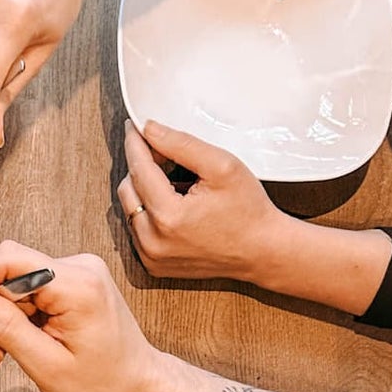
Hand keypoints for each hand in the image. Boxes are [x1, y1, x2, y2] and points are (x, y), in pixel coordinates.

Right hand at [0, 240, 171, 391]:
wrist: (139, 390)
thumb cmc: (104, 385)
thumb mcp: (46, 364)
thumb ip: (6, 326)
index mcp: (77, 285)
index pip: (9, 259)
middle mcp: (78, 270)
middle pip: (7, 276)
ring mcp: (75, 276)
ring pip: (12, 290)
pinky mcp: (71, 288)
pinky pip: (27, 298)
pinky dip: (10, 323)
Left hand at [117, 120, 294, 280]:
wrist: (263, 251)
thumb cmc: (249, 211)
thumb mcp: (222, 166)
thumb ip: (182, 144)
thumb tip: (149, 130)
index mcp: (167, 217)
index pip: (138, 169)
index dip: (135, 144)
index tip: (134, 127)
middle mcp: (152, 241)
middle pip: (127, 190)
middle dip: (141, 167)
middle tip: (164, 154)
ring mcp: (151, 256)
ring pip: (130, 210)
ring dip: (144, 191)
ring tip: (175, 183)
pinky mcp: (153, 264)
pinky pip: (138, 229)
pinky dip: (148, 213)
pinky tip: (174, 206)